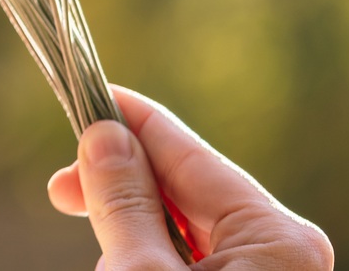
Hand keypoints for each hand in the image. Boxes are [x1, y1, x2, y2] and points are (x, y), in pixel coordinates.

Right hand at [46, 86, 331, 269]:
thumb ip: (124, 204)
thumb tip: (106, 133)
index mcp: (279, 237)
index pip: (190, 153)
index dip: (132, 119)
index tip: (83, 94)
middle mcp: (287, 254)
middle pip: (188, 192)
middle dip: (123, 186)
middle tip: (61, 190)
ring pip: (188, 232)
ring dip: (136, 230)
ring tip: (100, 247)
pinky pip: (198, 263)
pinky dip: (156, 258)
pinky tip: (127, 266)